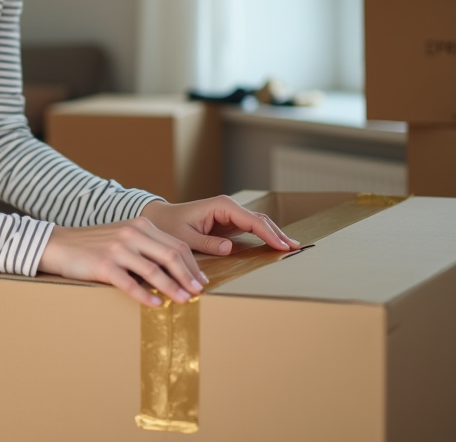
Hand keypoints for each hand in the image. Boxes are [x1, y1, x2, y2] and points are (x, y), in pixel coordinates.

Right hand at [37, 216, 210, 307]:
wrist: (58, 244)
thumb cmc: (92, 244)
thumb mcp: (122, 236)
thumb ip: (145, 246)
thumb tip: (173, 269)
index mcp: (140, 225)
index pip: (176, 245)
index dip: (192, 264)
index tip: (200, 280)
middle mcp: (132, 233)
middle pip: (171, 256)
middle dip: (188, 276)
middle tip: (198, 292)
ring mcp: (118, 249)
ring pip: (154, 271)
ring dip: (172, 288)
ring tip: (184, 301)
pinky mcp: (104, 265)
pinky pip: (130, 283)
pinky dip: (145, 296)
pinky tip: (156, 305)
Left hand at [138, 196, 300, 257]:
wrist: (160, 219)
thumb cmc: (169, 226)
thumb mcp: (185, 237)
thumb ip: (207, 242)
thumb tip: (230, 248)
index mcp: (221, 206)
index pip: (251, 220)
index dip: (269, 233)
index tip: (282, 246)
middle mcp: (228, 208)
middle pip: (260, 220)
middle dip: (278, 233)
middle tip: (296, 248)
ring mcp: (230, 215)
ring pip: (259, 223)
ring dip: (275, 235)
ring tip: (293, 248)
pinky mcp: (229, 224)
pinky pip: (252, 229)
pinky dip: (265, 237)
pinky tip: (276, 246)